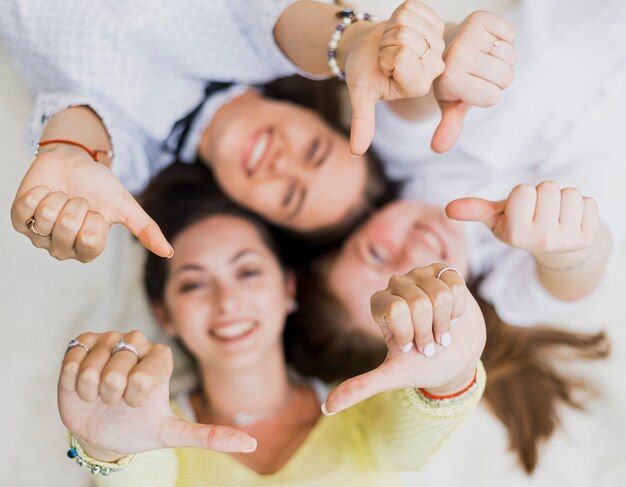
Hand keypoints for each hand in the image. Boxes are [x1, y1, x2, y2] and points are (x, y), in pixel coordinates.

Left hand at [11, 146, 172, 262]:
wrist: (73, 161)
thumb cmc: (98, 186)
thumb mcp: (125, 206)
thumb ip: (145, 230)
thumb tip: (167, 252)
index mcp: (88, 249)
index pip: (91, 242)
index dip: (95, 220)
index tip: (96, 212)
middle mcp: (62, 248)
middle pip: (67, 230)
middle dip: (77, 205)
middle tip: (78, 201)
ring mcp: (39, 236)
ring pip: (46, 218)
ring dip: (58, 197)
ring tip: (62, 195)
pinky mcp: (20, 219)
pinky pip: (26, 210)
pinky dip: (38, 193)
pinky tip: (45, 192)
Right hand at [58, 331, 256, 460]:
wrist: (100, 430)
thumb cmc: (138, 426)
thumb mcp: (171, 433)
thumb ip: (209, 436)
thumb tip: (250, 445)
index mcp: (162, 357)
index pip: (150, 370)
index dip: (137, 392)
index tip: (137, 403)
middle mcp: (137, 342)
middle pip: (119, 368)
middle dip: (113, 394)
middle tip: (116, 399)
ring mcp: (108, 340)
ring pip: (94, 364)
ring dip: (91, 390)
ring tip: (99, 394)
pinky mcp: (81, 344)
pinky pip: (72, 359)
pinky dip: (73, 382)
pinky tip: (83, 387)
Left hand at [324, 264, 484, 413]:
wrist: (457, 360)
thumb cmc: (422, 365)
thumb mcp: (393, 376)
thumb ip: (362, 386)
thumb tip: (328, 407)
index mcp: (380, 304)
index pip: (394, 309)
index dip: (408, 333)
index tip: (410, 348)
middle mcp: (397, 285)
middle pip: (418, 303)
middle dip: (428, 331)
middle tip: (429, 343)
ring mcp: (421, 276)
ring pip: (439, 295)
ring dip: (445, 322)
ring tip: (443, 331)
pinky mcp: (445, 272)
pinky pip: (455, 285)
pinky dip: (459, 308)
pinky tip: (454, 316)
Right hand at [344, 0, 445, 154]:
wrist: (367, 48)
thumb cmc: (364, 72)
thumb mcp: (361, 96)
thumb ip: (363, 122)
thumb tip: (356, 152)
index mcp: (419, 86)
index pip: (402, 57)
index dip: (384, 57)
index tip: (382, 66)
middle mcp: (434, 67)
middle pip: (407, 39)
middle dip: (388, 42)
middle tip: (385, 54)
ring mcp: (436, 43)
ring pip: (410, 22)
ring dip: (392, 28)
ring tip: (390, 42)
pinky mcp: (435, 22)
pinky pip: (413, 8)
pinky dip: (400, 14)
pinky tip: (399, 28)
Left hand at [431, 11, 516, 152]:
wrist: (446, 48)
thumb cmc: (454, 81)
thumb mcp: (451, 105)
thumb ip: (449, 126)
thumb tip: (438, 148)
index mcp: (450, 80)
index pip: (492, 97)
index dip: (487, 94)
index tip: (471, 86)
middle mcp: (457, 56)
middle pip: (504, 78)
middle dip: (497, 78)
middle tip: (478, 71)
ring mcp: (468, 35)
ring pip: (510, 57)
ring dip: (502, 59)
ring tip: (482, 57)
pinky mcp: (481, 18)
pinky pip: (511, 35)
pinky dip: (505, 39)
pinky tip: (487, 41)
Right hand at [445, 181, 599, 253]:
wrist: (554, 249)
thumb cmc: (521, 225)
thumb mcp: (497, 218)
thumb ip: (475, 210)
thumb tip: (448, 209)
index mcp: (515, 234)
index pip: (524, 190)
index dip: (524, 193)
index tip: (522, 207)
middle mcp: (540, 240)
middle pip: (548, 188)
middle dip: (545, 193)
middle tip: (541, 210)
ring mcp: (566, 240)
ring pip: (571, 194)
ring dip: (564, 198)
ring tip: (556, 214)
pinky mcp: (588, 238)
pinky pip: (590, 203)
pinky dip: (582, 207)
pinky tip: (572, 219)